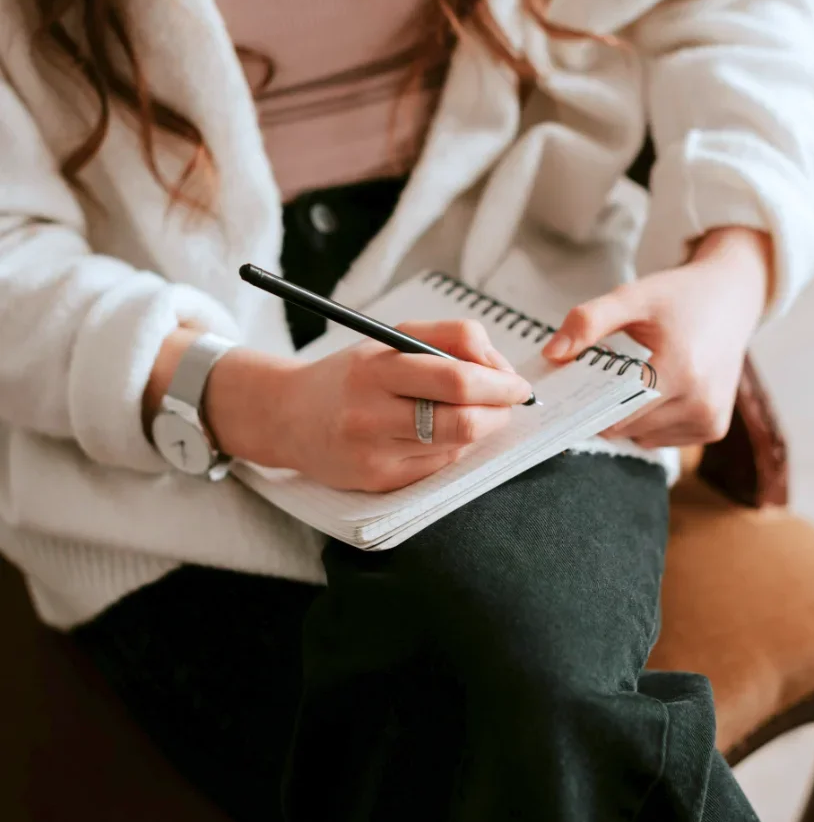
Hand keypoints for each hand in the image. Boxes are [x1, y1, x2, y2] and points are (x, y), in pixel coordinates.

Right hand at [203, 320, 532, 491]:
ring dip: (480, 428)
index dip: (500, 382)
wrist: (288, 416)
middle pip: (464, 420)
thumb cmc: (350, 375)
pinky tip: (438, 434)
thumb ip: (450, 339)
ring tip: (473, 411)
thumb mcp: (391, 338)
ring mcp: (375, 455)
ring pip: (457, 446)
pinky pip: (439, 467)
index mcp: (376, 370)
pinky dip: (452, 448)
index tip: (518, 383)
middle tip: (509, 400)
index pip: (456, 378)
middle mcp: (372, 415)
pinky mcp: (379, 482)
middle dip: (500, 410)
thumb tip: (501, 369)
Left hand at [543, 228, 773, 447]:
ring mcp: (709, 420)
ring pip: (640, 437)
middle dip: (604, 405)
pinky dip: (650, 422)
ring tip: (639, 376)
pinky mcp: (713, 429)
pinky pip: (661, 439)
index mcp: (680, 370)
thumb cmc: (679, 297)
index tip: (572, 386)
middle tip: (606, 373)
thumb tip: (552, 354)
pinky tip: (660, 389)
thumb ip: (589, 321)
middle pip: (624, 427)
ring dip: (628, 416)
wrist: (732, 299)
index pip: (614, 410)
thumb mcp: (633, 296)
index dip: (587, 401)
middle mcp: (700, 402)